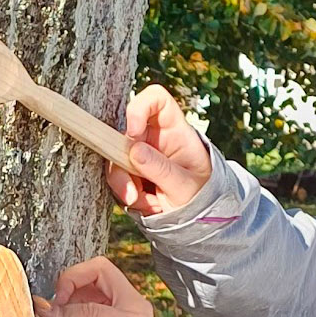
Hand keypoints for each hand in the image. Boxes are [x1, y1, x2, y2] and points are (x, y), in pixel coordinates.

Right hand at [34, 256, 166, 316]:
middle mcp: (136, 308)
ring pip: (97, 275)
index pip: (90, 308)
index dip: (62, 311)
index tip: (43, 313)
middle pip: (99, 270)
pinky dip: (80, 297)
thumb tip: (47, 316)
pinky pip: (98, 288)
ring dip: (75, 289)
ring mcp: (132, 305)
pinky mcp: (124, 307)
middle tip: (56, 303)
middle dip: (71, 281)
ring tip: (64, 315)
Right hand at [107, 85, 212, 215]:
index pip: (156, 100)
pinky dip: (127, 196)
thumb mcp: (187, 185)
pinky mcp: (129, 172)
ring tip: (146, 203)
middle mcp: (154, 138)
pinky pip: (116, 178)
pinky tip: (145, 205)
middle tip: (133, 191)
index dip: (139, 108)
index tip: (133, 133)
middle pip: (124, 135)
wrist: (200, 216)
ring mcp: (139, 155)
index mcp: (175, 131)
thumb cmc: (201, 193)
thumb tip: (134, 151)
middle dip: (122, 165)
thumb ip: (162, 169)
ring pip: (115, 160)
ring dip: (124, 185)